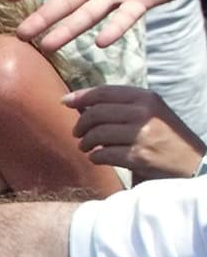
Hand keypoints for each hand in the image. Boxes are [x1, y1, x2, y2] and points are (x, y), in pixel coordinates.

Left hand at [64, 85, 205, 179]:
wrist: (191, 164)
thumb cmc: (163, 137)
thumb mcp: (148, 113)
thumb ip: (117, 106)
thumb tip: (75, 101)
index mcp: (146, 98)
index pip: (104, 92)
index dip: (81, 96)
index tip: (64, 101)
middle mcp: (144, 113)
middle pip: (96, 113)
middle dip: (81, 125)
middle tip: (78, 133)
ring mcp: (141, 135)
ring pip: (96, 134)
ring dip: (85, 143)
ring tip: (86, 147)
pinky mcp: (138, 156)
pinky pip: (102, 154)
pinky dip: (94, 157)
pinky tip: (98, 157)